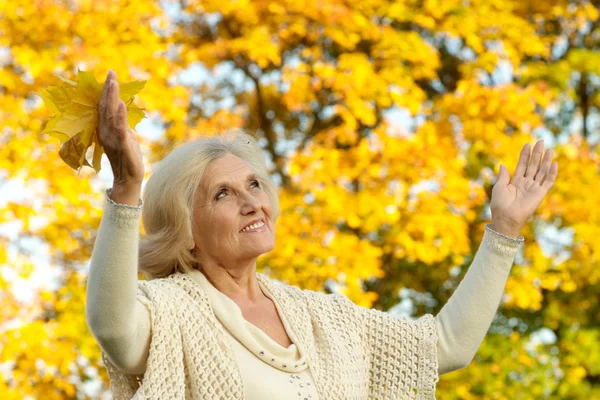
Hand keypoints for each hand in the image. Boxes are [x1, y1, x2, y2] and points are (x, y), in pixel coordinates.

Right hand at [98, 69, 144, 185]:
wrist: (128, 179)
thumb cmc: (128, 157)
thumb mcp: (125, 136)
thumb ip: (122, 123)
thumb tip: (121, 107)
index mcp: (106, 129)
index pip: (105, 106)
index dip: (106, 91)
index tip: (110, 74)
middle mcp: (106, 131)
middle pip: (106, 107)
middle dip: (108, 89)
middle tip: (110, 73)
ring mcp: (113, 138)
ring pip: (111, 115)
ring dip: (113, 98)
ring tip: (114, 83)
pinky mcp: (123, 145)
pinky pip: (121, 129)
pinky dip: (121, 116)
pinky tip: (122, 104)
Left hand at [490, 140, 558, 236]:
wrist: (505, 217)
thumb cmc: (500, 204)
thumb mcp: (499, 187)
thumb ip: (503, 176)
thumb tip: (502, 164)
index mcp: (515, 181)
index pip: (522, 165)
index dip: (525, 155)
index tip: (527, 144)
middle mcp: (526, 183)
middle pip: (533, 165)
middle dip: (537, 154)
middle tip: (540, 141)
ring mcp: (534, 188)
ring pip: (542, 171)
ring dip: (546, 161)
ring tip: (549, 149)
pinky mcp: (540, 194)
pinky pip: (548, 182)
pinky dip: (552, 173)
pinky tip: (554, 164)